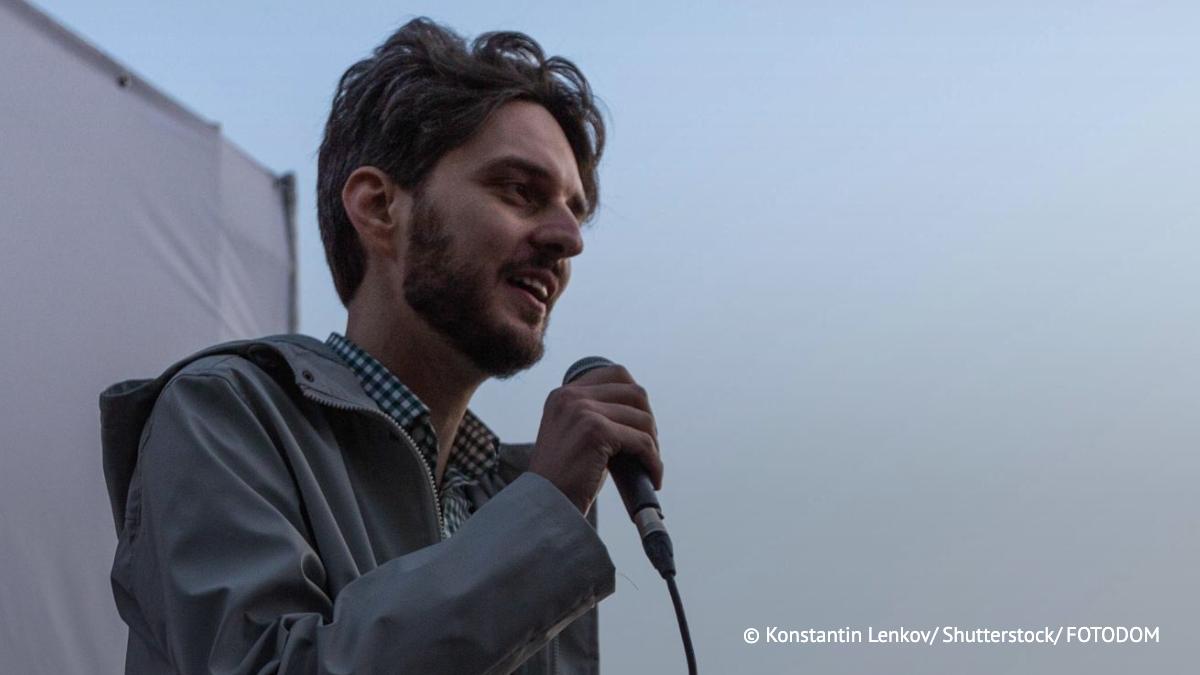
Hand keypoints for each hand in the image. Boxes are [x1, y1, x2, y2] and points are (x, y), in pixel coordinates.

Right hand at [528, 364, 662, 513]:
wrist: (545, 504)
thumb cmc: (563, 478)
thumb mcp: (574, 435)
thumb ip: (596, 416)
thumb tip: (640, 415)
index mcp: (564, 394)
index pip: (614, 374)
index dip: (635, 396)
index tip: (640, 422)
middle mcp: (571, 396)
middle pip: (634, 392)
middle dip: (649, 420)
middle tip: (649, 446)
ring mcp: (583, 411)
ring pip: (642, 418)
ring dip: (653, 443)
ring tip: (650, 464)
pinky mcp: (596, 432)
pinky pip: (642, 442)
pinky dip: (653, 461)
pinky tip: (653, 477)